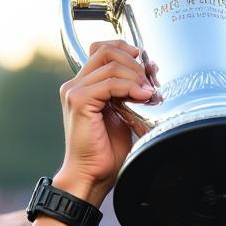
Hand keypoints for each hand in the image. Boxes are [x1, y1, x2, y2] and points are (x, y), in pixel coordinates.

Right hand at [55, 40, 151, 203]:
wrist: (91, 175)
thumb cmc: (105, 152)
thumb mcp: (121, 115)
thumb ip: (127, 93)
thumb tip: (147, 76)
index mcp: (83, 86)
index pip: (102, 50)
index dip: (125, 50)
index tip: (144, 62)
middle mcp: (75, 85)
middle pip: (106, 52)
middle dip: (133, 62)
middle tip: (150, 81)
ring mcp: (74, 91)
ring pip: (110, 65)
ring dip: (135, 76)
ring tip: (149, 92)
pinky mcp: (79, 101)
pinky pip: (110, 83)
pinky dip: (130, 87)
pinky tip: (143, 97)